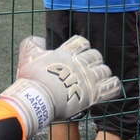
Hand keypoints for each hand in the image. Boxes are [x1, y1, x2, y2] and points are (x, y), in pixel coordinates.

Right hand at [0, 35, 120, 136]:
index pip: (81, 42)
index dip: (83, 45)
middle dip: (94, 60)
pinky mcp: (92, 95)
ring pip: (104, 70)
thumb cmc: (31, 79)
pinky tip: (112, 84)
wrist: (37, 100)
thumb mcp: (27, 57)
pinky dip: (113, 85)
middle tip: (89, 66)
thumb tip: (38, 39)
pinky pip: (110, 87)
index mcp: (66, 53)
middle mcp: (80, 64)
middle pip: (95, 56)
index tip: (81, 51)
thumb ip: (31, 44)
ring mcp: (87, 79)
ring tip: (98, 77)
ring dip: (102, 73)